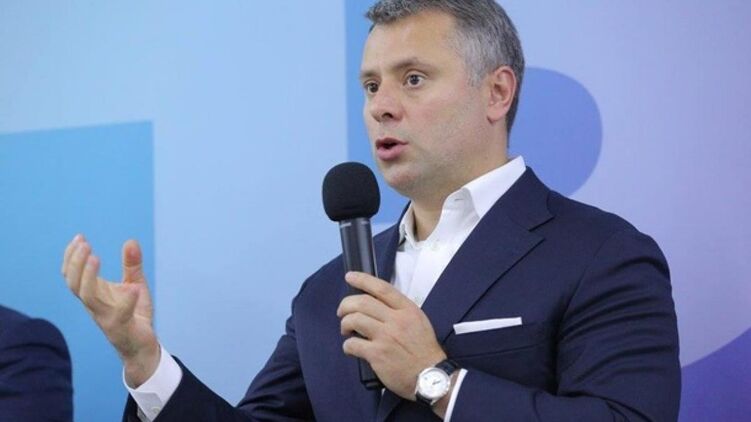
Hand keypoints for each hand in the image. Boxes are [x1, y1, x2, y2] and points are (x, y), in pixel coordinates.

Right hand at [61, 234, 158, 386]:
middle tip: (84, 244)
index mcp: (94, 294)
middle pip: (74, 284)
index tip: (79, 237)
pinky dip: (127, 299)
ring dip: (88, 276)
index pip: (72, 275)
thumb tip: (130, 241)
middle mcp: (95, 305)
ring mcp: (106, 317)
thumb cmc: (135, 314)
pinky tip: (133, 287)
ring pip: (88, 297)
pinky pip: (120, 314)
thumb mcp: (135, 284)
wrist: (142, 347)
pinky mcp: (121, 327)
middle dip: (75, 263)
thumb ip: (131, 265)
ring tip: (95, 258)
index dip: (71, 257)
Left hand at [337, 272, 446, 399]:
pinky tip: (351, 348)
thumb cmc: (423, 349)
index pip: (382, 288)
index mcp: (407, 310)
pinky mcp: (377, 354)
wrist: (430, 376)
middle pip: (362, 302)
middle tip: (342, 312)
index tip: (349, 277)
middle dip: (346, 305)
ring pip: (354, 320)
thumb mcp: (418, 321)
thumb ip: (399, 311)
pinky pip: (353, 344)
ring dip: (344, 324)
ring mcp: (386, 337)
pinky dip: (347, 345)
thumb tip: (376, 304)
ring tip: (346, 330)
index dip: (363, 280)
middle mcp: (396, 320)